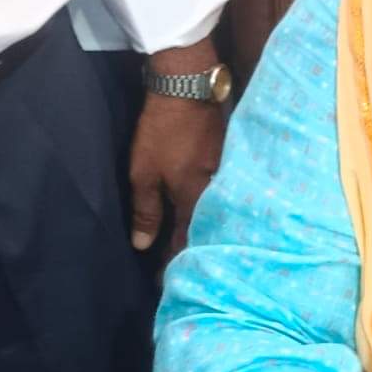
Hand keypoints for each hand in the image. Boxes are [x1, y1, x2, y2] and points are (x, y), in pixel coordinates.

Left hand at [129, 45, 223, 254]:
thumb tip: (143, 245)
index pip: (186, 242)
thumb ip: (146, 211)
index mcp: (195, 200)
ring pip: (215, 213)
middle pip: (205, 231)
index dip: (174, 263)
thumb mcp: (144, 172)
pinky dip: (210, 208)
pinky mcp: (228, 161)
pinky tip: (203, 212)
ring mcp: (226, 176)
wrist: (189, 88)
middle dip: (192, 251)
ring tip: (192, 246)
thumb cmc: (163, 132)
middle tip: (181, 269)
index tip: (165, 283)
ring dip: (202, 230)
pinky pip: (219, 195)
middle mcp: (217, 193)